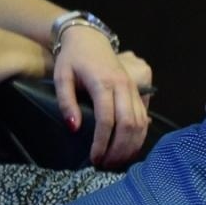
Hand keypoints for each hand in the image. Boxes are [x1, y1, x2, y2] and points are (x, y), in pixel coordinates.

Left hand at [53, 27, 150, 168]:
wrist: (90, 39)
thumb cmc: (72, 59)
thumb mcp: (61, 77)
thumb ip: (66, 102)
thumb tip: (74, 128)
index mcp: (104, 82)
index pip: (107, 119)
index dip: (102, 142)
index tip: (94, 157)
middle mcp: (124, 87)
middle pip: (128, 125)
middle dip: (119, 149)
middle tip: (106, 165)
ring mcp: (134, 90)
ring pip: (140, 124)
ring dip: (131, 146)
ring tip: (117, 161)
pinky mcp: (139, 93)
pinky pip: (144, 119)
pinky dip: (139, 137)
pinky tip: (130, 149)